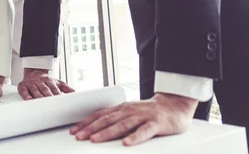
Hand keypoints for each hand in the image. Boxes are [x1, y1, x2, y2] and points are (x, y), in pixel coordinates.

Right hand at [18, 68, 74, 99]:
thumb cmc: (45, 80)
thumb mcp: (57, 82)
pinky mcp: (22, 86)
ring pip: (35, 91)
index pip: (54, 88)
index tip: (61, 102)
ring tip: (42, 104)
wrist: (32, 72)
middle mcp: (40, 81)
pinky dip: (26, 96)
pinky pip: (24, 92)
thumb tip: (75, 94)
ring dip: (39, 97)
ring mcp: (31, 83)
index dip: (57, 95)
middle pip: (45, 90)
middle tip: (53, 105)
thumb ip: (66, 88)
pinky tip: (29, 100)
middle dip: (49, 97)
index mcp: (49, 80)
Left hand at [70, 93, 197, 145]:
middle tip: (78, 136)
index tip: (73, 131)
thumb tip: (97, 128)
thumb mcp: (130, 112)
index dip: (86, 123)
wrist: (175, 104)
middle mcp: (129, 111)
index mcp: (121, 109)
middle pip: (107, 120)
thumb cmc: (150, 112)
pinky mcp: (156, 123)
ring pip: (122, 124)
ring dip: (107, 132)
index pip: (100, 115)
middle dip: (91, 128)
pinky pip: (144, 131)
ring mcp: (142, 116)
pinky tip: (127, 143)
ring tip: (94, 140)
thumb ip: (116, 119)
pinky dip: (135, 137)